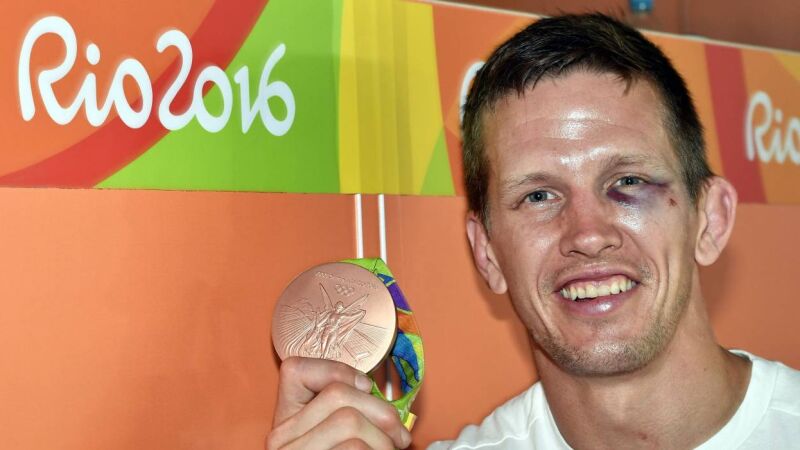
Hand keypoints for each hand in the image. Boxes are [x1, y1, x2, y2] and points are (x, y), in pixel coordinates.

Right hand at [267, 357, 411, 448]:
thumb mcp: (339, 439)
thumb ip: (346, 415)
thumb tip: (378, 398)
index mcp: (286, 425)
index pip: (296, 370)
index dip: (339, 371)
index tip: (365, 388)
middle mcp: (280, 442)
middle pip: (338, 396)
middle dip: (381, 412)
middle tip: (398, 439)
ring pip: (349, 421)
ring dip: (384, 440)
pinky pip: (355, 448)